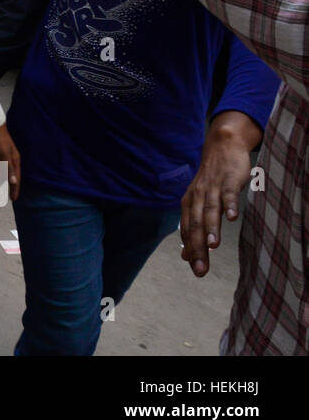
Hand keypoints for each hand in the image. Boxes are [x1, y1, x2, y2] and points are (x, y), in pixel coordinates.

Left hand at [180, 113, 260, 277]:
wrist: (221, 149)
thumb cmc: (211, 181)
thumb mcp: (198, 203)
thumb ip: (193, 228)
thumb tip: (186, 256)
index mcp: (189, 205)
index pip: (189, 232)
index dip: (193, 251)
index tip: (197, 271)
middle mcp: (197, 198)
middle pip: (197, 225)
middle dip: (199, 248)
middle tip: (202, 269)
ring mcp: (212, 189)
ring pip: (210, 211)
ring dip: (212, 228)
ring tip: (213, 246)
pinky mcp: (227, 180)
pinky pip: (228, 194)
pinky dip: (229, 205)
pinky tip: (233, 218)